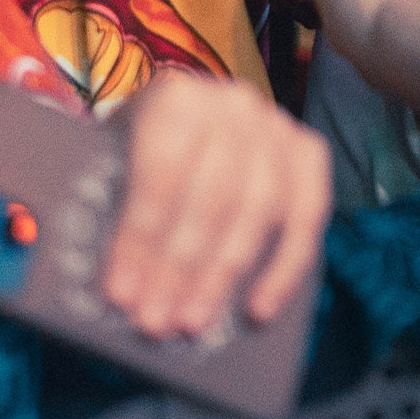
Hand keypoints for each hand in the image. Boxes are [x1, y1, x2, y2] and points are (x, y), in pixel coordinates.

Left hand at [95, 69, 332, 340]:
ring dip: (225, 275)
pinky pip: (308, 217)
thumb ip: (110, 205)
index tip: (121, 293)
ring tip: (193, 322)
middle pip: (213, 195)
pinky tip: (257, 311)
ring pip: (261, 209)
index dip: (141, 236)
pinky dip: (285, 270)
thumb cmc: (142, 153)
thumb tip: (114, 282)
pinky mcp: (309, 153)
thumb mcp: (114, 161)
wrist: (187, 121)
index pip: (163, 169)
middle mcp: (234, 102)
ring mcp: (277, 125)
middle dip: (181, 267)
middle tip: (156, 321)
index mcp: (177, 96)